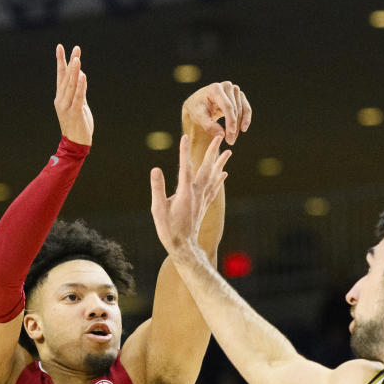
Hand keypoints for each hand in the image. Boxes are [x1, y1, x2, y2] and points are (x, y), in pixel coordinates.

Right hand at [54, 44, 93, 145]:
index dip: (61, 61)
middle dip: (71, 62)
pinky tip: (83, 76)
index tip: (60, 47)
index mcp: (61, 97)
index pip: (60, 75)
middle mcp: (61, 99)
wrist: (76, 143)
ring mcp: (67, 106)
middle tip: (76, 49)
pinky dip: (80, 86)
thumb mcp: (78, 105)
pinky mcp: (75, 112)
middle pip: (66, 77)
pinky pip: (78, 97)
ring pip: (71, 85)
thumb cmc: (77, 124)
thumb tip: (80, 75)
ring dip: (75, 71)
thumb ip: (79, 91)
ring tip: (78, 58)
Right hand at [151, 135, 230, 256]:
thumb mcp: (158, 209)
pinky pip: (214, 188)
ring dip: (221, 164)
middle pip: (206, 168)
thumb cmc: (168, 229)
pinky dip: (219, 179)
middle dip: (213, 152)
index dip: (184, 151)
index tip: (184, 137)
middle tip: (219, 138)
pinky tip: (224, 174)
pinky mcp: (204, 205)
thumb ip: (157, 188)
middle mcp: (197, 193)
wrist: (183, 246)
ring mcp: (202, 199)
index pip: (184, 167)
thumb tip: (155, 169)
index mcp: (185, 192)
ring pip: (214, 177)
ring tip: (228, 152)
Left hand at [182, 81, 251, 145]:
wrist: (198, 102)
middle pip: (235, 109)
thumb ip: (209, 125)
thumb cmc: (197, 108)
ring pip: (241, 110)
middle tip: (230, 141)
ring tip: (232, 139)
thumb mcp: (199, 117)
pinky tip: (243, 129)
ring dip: (238, 125)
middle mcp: (226, 86)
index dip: (230, 120)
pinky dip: (245, 119)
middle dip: (233, 126)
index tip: (230, 134)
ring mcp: (234, 90)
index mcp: (215, 89)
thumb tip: (222, 135)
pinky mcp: (239, 96)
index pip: (227, 106)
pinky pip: (246, 108)